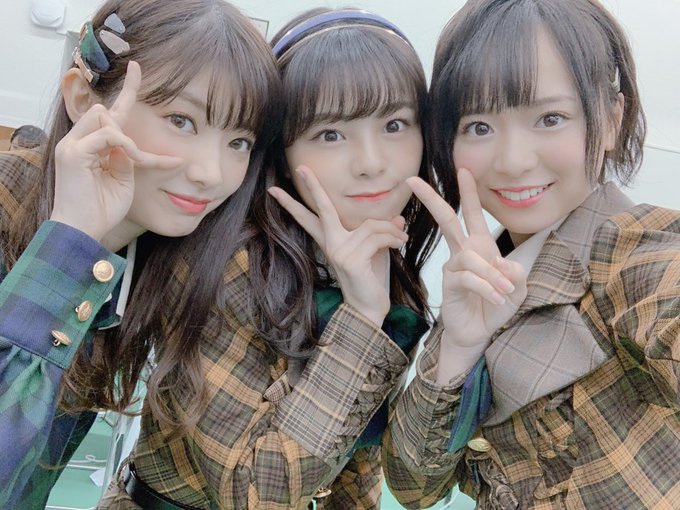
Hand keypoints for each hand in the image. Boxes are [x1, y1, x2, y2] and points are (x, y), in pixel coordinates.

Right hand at [50, 61, 180, 240]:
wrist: (82, 231)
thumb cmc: (102, 209)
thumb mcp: (122, 178)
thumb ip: (126, 156)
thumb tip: (132, 143)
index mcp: (89, 146)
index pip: (106, 111)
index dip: (125, 89)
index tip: (136, 67)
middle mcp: (77, 141)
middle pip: (106, 111)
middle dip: (129, 130)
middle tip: (141, 157)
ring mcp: (72, 145)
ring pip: (105, 117)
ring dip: (127, 142)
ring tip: (133, 165)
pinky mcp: (74, 152)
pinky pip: (108, 135)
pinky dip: (125, 147)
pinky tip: (128, 162)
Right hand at [268, 166, 408, 325]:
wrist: (370, 310)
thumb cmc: (371, 280)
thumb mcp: (378, 251)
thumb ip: (383, 232)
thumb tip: (397, 218)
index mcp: (331, 241)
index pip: (309, 218)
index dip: (292, 204)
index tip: (275, 191)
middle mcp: (331, 244)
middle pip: (322, 209)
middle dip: (313, 187)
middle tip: (301, 168)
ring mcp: (339, 251)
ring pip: (370, 225)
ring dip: (392, 231)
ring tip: (402, 240)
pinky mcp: (350, 259)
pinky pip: (377, 237)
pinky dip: (394, 239)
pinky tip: (400, 246)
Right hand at [407, 169, 526, 361]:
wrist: (480, 333)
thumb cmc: (495, 307)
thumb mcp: (516, 288)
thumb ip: (516, 273)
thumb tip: (502, 264)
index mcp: (480, 246)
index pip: (472, 214)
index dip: (468, 192)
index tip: (463, 169)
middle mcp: (463, 252)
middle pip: (445, 219)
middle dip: (431, 198)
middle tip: (413, 181)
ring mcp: (453, 267)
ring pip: (471, 257)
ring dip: (492, 275)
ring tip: (504, 293)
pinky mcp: (449, 284)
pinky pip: (468, 277)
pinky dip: (486, 287)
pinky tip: (496, 298)